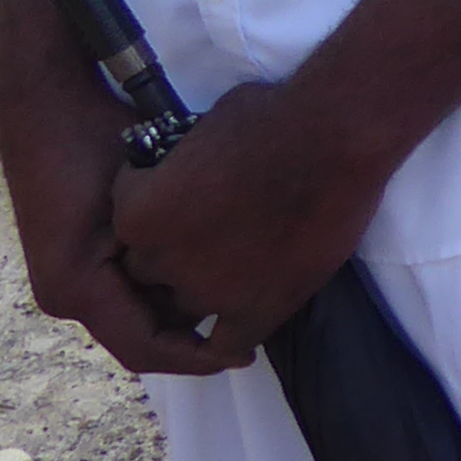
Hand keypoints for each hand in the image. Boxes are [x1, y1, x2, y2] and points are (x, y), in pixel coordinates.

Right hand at [0, 16, 232, 376]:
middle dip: (193, 335)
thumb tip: (231, 283)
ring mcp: (61, 278)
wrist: (45, 98)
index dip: (199, 358)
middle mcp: (62, 295)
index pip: (146, 348)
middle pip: (139, 336)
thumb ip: (177, 245)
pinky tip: (201, 271)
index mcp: (76, 288)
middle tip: (251, 327)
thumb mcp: (147, 194)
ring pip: (132, 314)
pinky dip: (158, 288)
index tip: (248, 351)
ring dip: (178, 310)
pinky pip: (119, 290)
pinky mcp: (67, 259)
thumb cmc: (98, 136)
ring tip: (235, 299)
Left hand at [107, 76, 391, 357]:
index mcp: (138, 213)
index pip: (126, 225)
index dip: (152, 212)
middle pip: (148, 276)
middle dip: (168, 261)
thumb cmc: (272, 115)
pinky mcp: (258, 309)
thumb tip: (199, 157)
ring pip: (183, 313)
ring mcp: (209, 290)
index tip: (177, 200)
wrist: (333, 137)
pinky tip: (237, 337)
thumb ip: (187, 157)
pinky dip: (227, 345)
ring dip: (199, 298)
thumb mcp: (205, 124)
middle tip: (203, 241)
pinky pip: (227, 345)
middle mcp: (162, 259)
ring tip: (225, 280)